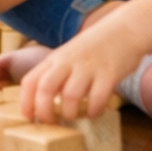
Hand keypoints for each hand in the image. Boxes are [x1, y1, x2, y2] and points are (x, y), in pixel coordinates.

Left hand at [21, 4, 140, 124]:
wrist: (125, 28)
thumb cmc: (95, 46)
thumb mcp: (69, 55)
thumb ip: (57, 73)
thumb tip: (44, 102)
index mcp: (56, 58)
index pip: (31, 80)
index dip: (26, 101)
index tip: (28, 117)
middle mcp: (69, 61)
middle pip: (45, 88)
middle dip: (44, 111)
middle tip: (51, 122)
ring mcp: (89, 66)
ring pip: (70, 96)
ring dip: (71, 113)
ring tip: (76, 115)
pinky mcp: (109, 73)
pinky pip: (97, 100)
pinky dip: (93, 111)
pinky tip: (95, 111)